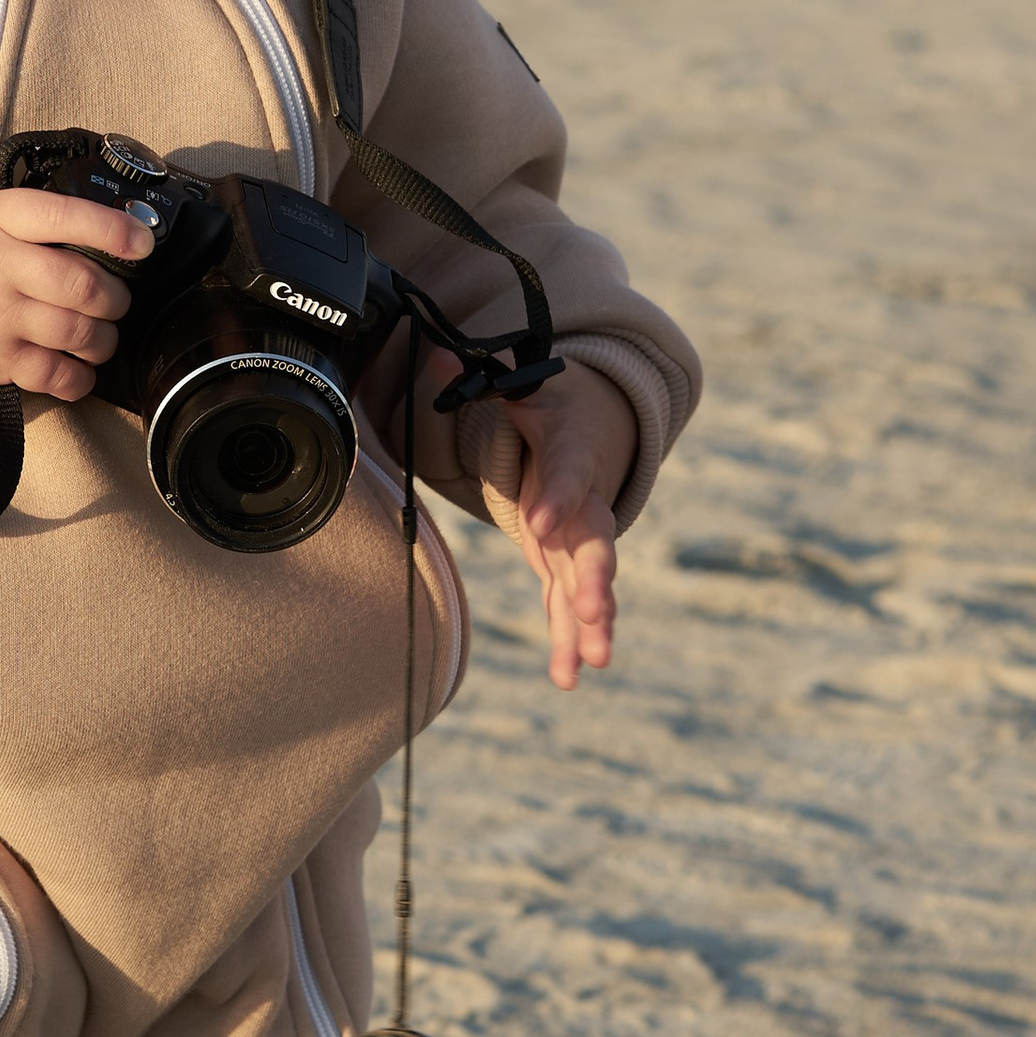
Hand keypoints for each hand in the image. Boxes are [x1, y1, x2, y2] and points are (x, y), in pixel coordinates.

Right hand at [0, 188, 150, 400]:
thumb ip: (29, 215)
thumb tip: (99, 225)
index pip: (66, 219)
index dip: (114, 231)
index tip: (143, 242)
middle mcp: (1, 268)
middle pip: (83, 286)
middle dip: (116, 296)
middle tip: (116, 298)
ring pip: (77, 334)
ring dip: (104, 338)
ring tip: (101, 334)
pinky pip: (53, 376)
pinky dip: (79, 378)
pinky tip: (81, 369)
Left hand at [492, 359, 634, 688]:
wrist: (578, 435)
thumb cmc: (540, 413)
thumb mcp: (512, 388)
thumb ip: (476, 379)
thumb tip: (440, 359)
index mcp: (571, 452)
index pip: (568, 473)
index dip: (558, 498)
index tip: (540, 524)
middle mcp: (584, 502)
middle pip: (594, 543)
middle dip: (595, 580)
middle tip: (595, 611)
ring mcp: (578, 541)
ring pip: (587, 585)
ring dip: (591, 623)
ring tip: (595, 660)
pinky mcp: (566, 569)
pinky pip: (570, 608)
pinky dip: (571, 642)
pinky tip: (569, 677)